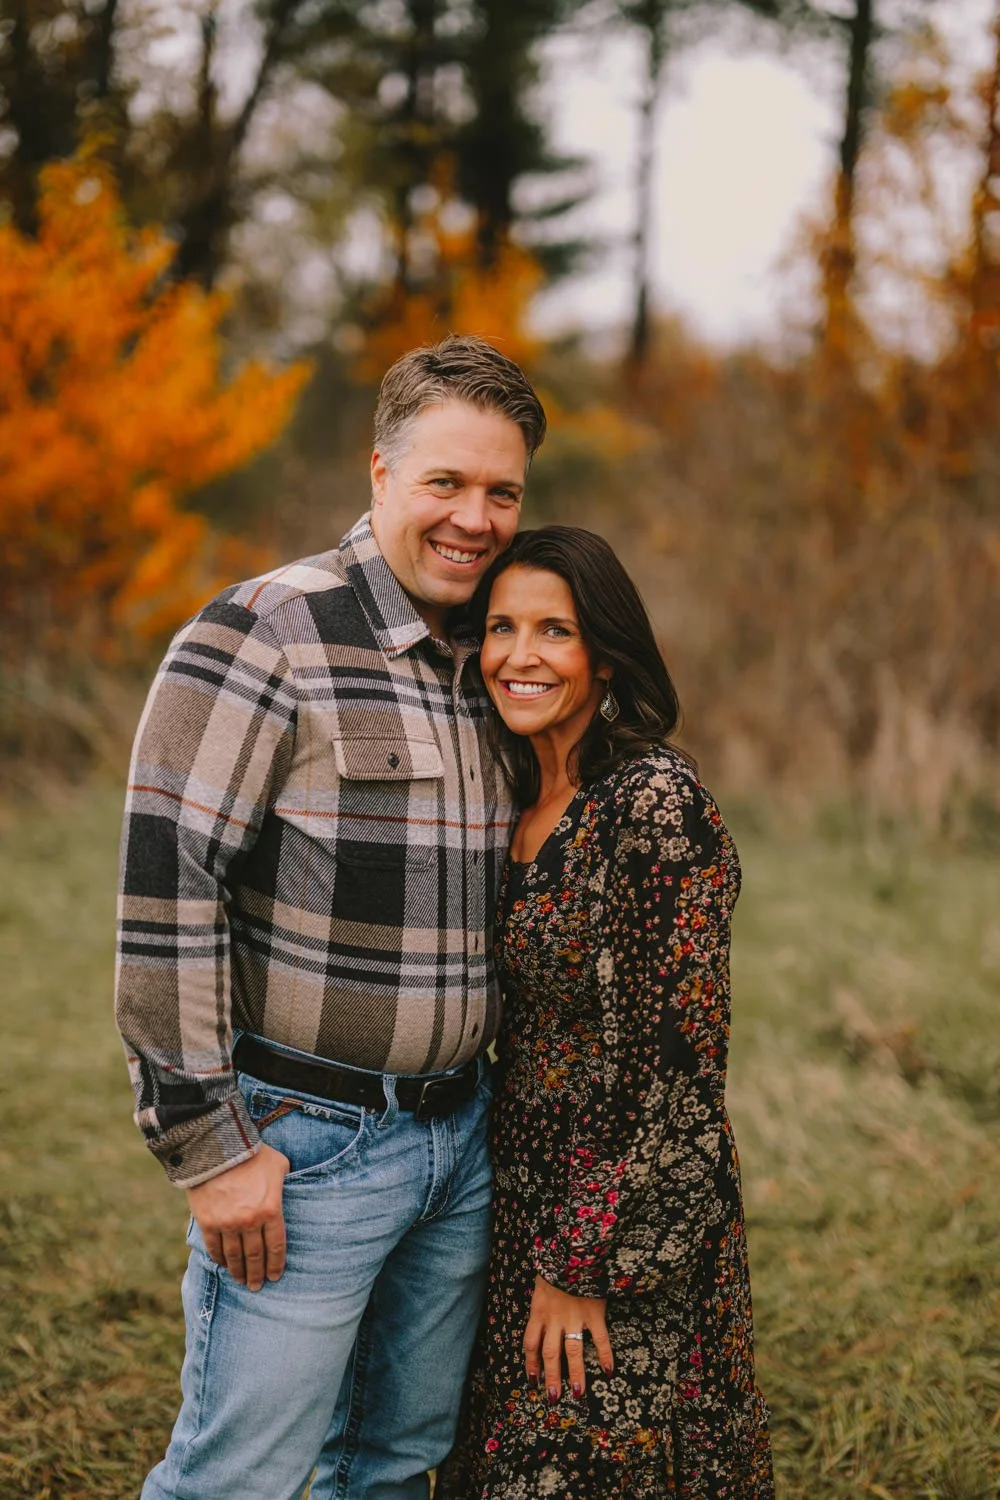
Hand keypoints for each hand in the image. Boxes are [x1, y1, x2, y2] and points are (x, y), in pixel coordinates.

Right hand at [186, 1144, 289, 1290]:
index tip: (275, 1277)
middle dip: (257, 1274)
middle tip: (257, 1287)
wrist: (217, 1147)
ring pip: (235, 1256)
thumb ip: (286, 1182)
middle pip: (255, 1256)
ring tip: (241, 1281)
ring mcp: (228, 1224)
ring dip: (238, 1272)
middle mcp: (250, 1221)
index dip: (276, 1265)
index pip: (276, 1246)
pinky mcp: (208, 1222)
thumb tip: (292, 1189)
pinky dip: (220, 1259)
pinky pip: (215, 1247)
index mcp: (271, 1210)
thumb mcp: (280, 1166)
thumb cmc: (253, 1154)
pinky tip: (224, 1265)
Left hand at [522, 1275, 612, 1401]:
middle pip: (550, 1354)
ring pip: (573, 1352)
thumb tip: (540, 1324)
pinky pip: (600, 1338)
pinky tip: (608, 1371)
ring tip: (577, 1393)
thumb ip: (541, 1304)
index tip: (533, 1382)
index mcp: (538, 1311)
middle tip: (553, 1398)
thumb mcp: (541, 1284)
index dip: (531, 1364)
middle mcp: (554, 1318)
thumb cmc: (555, 1265)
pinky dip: (605, 1355)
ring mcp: (574, 1317)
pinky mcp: (594, 1312)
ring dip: (575, 1374)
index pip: (530, 1344)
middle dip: (551, 1378)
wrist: (574, 1250)